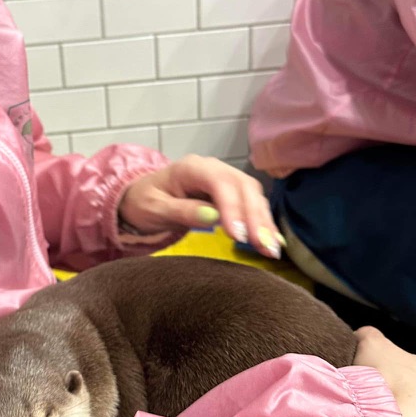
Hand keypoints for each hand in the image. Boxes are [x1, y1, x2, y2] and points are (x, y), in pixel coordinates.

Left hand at [118, 155, 284, 258]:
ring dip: (264, 222)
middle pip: (243, 187)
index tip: (237, 236)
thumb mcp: (155, 209)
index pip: (219, 182)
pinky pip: (253, 204)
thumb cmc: (145, 201)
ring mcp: (225, 179)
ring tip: (270, 248)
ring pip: (253, 195)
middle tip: (262, 246)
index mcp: (192, 167)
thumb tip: (212, 217)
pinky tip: (273, 241)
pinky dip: (263, 223)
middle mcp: (213, 168)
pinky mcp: (232, 193)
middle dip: (255, 217)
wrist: (142, 197)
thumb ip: (182, 211)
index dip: (232, 207)